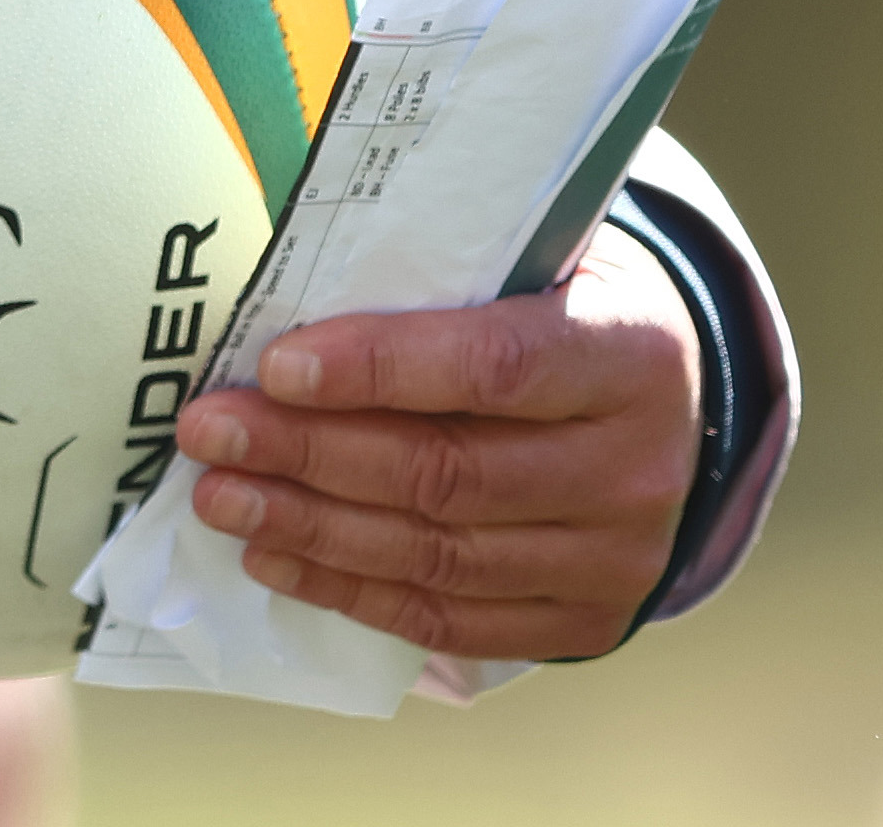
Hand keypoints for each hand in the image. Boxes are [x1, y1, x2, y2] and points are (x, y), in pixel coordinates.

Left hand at [170, 225, 700, 662]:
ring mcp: (615, 558)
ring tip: (220, 498)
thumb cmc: (565, 310)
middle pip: (449, 473)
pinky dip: (351, 592)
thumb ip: (441, 269)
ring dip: (310, 530)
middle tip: (210, 432)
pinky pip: (449, 621)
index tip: (275, 365)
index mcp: (628, 352)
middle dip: (311, 453)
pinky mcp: (584, 621)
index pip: (493, 366)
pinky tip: (274, 560)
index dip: (378, 368)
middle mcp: (633, 466)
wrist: (672, 406)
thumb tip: (288, 275)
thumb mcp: (536, 262)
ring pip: (438, 556)